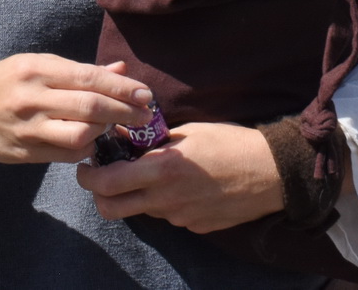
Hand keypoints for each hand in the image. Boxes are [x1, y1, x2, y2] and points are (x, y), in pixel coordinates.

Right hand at [0, 55, 152, 166]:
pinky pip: (66, 155)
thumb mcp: (39, 64)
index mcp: (36, 69)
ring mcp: (27, 129)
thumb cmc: (7, 81)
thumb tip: (122, 71)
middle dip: (125, 111)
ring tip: (116, 125)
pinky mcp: (25, 153)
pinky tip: (93, 140)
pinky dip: (86, 148)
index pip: (89, 78)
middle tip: (146, 114)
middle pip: (90, 108)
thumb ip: (80, 71)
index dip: (123, 88)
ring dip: (105, 131)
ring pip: (80, 135)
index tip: (146, 94)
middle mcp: (31, 98)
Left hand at [77, 122, 282, 232]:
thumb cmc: (231, 142)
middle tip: (101, 179)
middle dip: (99, 196)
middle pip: (113, 210)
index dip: (88, 177)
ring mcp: (180, 217)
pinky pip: (170, 216)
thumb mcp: (189, 131)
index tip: (86, 166)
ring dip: (137, 196)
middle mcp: (165, 200)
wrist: (272, 172)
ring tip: (152, 174)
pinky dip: (166, 202)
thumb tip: (126, 134)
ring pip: (143, 211)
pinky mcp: (195, 226)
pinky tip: (184, 185)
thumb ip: (154, 138)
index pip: (107, 183)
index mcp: (161, 170)